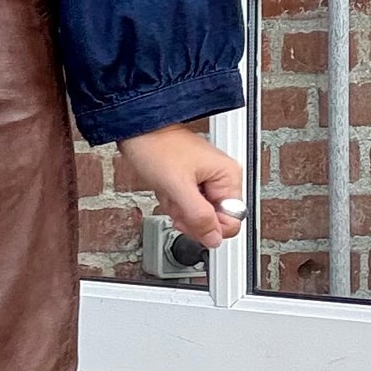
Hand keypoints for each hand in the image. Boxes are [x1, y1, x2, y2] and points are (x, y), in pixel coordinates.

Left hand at [117, 122, 244, 251]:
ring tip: (169, 191)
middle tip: (176, 200)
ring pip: (198, 216)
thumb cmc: (157, 148)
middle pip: (214, 221)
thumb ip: (199, 215)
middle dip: (189, 216)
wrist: (138, 132)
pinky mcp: (193, 184)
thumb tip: (214, 238)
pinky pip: (187, 207)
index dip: (209, 227)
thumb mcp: (178, 187)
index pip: (232, 222)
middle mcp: (222, 180)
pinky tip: (167, 190)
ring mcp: (208, 182)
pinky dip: (173, 203)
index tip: (189, 220)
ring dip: (178, 209)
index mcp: (228, 177)